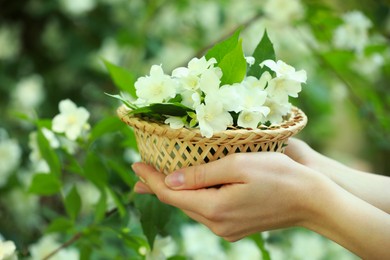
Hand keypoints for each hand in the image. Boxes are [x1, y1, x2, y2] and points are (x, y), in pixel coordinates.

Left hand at [132, 152, 326, 240]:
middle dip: (157, 186)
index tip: (135, 165)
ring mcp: (226, 228)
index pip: (170, 194)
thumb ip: (200, 175)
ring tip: (156, 178)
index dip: (150, 179)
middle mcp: (217, 224)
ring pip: (191, 207)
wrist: (312, 200)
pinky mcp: (235, 226)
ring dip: (174, 191)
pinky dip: (192, 196)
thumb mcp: (237, 165)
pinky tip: (188, 187)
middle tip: (140, 171)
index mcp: (214, 208)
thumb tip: (169, 181)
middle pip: (177, 203)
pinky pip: (205, 210)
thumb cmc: (279, 175)